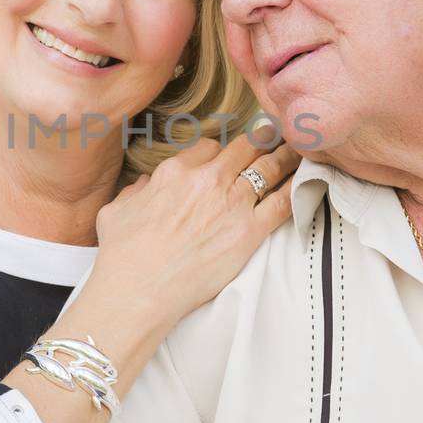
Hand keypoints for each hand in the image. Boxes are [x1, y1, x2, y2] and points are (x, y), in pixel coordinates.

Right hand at [92, 129, 299, 325]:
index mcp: (175, 170)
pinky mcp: (249, 231)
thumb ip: (134, 191)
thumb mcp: (116, 210)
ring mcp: (231, 203)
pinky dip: (296, 189)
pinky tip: (307, 181)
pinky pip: (282, 203)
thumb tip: (144, 186)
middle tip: (277, 134)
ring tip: (298, 149)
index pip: (209, 147)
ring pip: (268, 168)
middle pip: (245, 148)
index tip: (230, 153)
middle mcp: (207, 179)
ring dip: (286, 156)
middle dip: (263, 139)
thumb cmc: (123, 254)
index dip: (222, 150)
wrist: (140, 288)